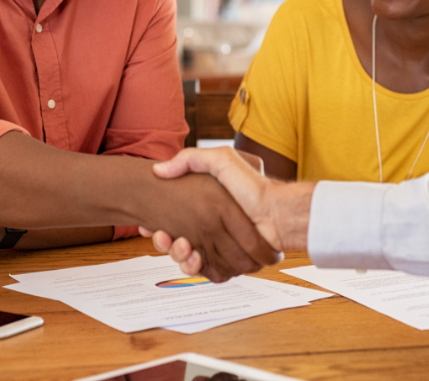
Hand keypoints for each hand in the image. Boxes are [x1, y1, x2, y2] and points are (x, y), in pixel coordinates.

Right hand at [142, 148, 312, 274]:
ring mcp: (217, 245)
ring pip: (186, 257)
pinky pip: (204, 270)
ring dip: (177, 254)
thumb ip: (191, 159)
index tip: (152, 226)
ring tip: (180, 244)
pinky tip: (192, 257)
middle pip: (177, 241)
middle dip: (166, 242)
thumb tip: (160, 170)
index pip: (174, 220)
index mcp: (207, 208)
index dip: (160, 226)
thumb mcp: (220, 159)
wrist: (276, 213)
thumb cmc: (252, 186)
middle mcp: (210, 228)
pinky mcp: (225, 261)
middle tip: (162, 236)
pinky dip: (194, 267)